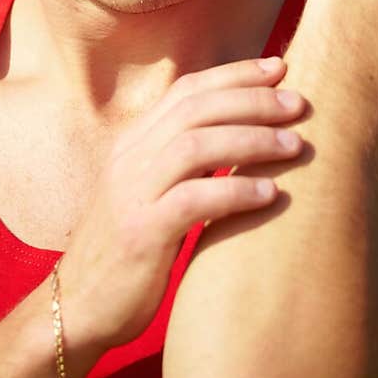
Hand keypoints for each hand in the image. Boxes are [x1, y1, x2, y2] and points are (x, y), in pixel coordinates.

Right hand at [57, 57, 304, 353]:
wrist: (77, 309)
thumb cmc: (127, 252)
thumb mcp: (150, 194)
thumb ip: (182, 163)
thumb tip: (239, 136)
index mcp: (133, 143)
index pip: (186, 90)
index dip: (234, 74)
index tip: (279, 68)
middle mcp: (130, 158)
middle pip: (195, 109)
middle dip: (252, 100)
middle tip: (299, 104)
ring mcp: (131, 194)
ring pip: (195, 145)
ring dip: (251, 139)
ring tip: (295, 145)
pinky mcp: (140, 234)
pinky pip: (192, 201)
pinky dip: (234, 192)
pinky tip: (270, 195)